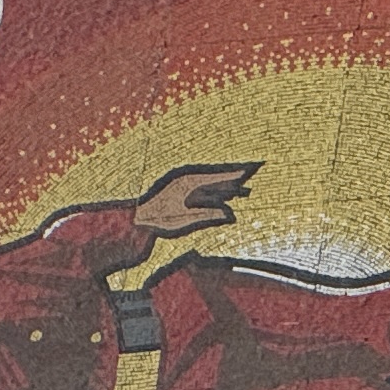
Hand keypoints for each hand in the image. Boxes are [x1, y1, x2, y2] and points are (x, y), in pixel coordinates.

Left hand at [132, 164, 254, 235]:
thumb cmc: (159, 219)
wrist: (137, 219)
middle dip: (235, 179)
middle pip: (217, 178)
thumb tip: (230, 215)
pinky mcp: (181, 194)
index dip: (236, 174)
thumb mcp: (186, 219)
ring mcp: (185, 187)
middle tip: (253, 174)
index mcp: (191, 182)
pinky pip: (204, 191)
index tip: (251, 169)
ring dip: (227, 187)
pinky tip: (223, 199)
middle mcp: (189, 181)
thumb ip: (208, 215)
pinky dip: (216, 194)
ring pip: (211, 185)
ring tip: (243, 189)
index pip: (219, 176)